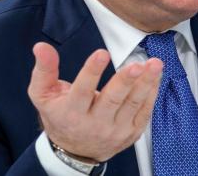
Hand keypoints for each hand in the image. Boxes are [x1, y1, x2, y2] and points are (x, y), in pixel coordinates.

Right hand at [27, 42, 162, 161]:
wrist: (75, 151)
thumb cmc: (60, 116)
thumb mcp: (44, 95)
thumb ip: (44, 70)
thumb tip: (41, 47)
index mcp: (71, 113)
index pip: (82, 91)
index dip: (91, 72)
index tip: (102, 53)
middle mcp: (94, 124)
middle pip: (112, 99)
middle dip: (125, 81)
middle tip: (137, 65)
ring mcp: (115, 130)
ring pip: (133, 104)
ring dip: (146, 83)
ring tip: (155, 65)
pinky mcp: (131, 133)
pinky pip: (144, 112)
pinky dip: (151, 93)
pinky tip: (155, 77)